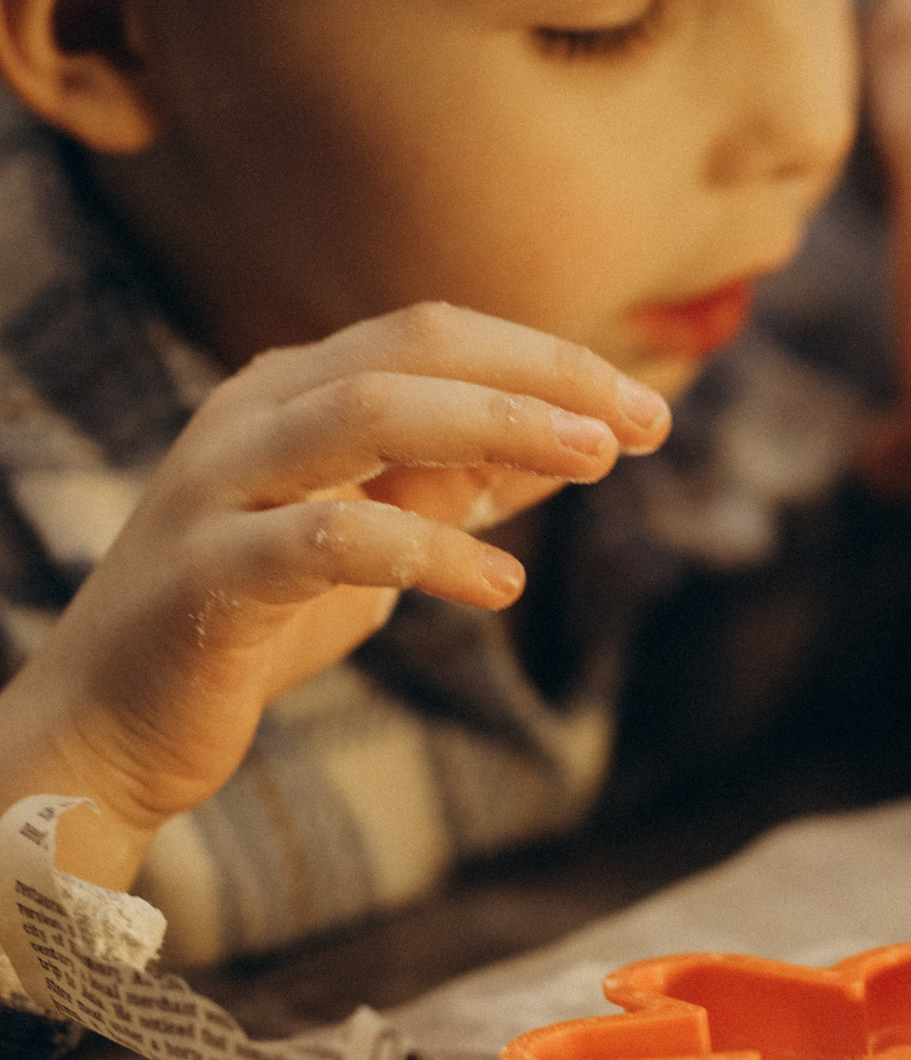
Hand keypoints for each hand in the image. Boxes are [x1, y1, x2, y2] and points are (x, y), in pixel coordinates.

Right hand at [0, 303, 668, 886]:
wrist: (115, 724)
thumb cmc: (259, 620)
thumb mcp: (379, 538)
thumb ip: (460, 486)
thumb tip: (577, 443)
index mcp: (292, 390)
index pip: (436, 335)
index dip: (549, 360)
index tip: (646, 409)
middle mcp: (252, 415)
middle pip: (411, 349)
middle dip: (540, 377)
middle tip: (641, 424)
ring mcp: (220, 486)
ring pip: (365, 413)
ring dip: (498, 429)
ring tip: (595, 462)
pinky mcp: (209, 572)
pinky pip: (332, 539)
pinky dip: (429, 551)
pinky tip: (500, 584)